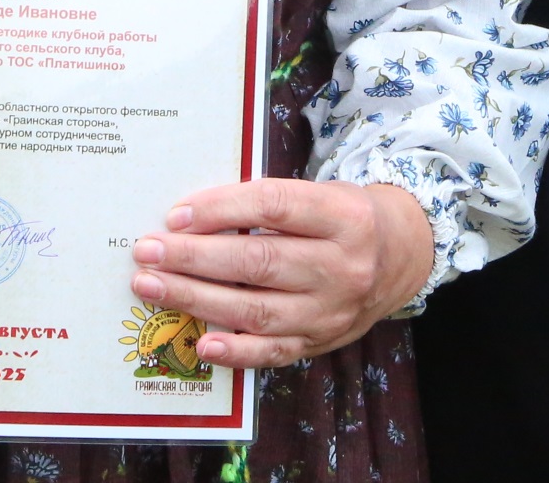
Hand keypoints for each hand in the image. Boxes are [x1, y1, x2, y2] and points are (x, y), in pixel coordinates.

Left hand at [130, 178, 430, 368]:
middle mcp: (342, 266)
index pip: (274, 206)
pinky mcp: (321, 342)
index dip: (221, 209)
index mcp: (343, 216)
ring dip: (196, 299)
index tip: (176, 215)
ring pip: (257, 309)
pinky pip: (273, 352)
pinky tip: (200, 342)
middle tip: (147, 252)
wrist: (401, 256)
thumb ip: (268, 204)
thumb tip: (192, 217)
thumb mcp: (322, 194)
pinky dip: (234, 351)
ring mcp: (332, 310)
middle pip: (259, 261)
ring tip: (152, 287)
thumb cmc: (344, 218)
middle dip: (194, 257)